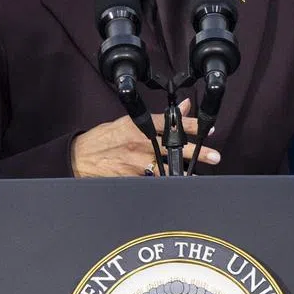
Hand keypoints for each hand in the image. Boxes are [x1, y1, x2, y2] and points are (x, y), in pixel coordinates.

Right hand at [69, 98, 220, 176]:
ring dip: (184, 171)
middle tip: (214, 156)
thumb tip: (183, 107)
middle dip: (197, 152)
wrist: (79, 158)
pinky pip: (153, 182)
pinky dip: (165, 183)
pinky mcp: (131, 178)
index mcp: (138, 125)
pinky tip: (176, 187)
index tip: (208, 129)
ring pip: (167, 167)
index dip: (191, 126)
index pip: (170, 124)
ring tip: (200, 176)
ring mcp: (136, 162)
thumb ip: (157, 119)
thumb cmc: (103, 139)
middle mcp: (139, 143)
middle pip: (174, 147)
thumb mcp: (128, 122)